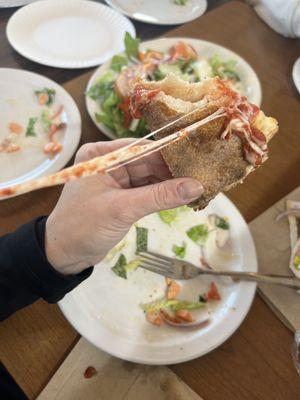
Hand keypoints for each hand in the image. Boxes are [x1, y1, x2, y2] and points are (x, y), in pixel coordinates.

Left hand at [45, 139, 202, 274]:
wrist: (63, 254)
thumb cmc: (83, 227)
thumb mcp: (122, 209)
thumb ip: (159, 197)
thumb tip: (195, 186)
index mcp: (101, 155)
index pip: (142, 148)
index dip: (170, 153)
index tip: (197, 157)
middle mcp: (108, 162)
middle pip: (149, 162)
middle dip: (174, 171)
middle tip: (203, 175)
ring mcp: (116, 180)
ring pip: (151, 177)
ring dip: (171, 184)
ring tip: (198, 187)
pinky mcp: (122, 196)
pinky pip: (147, 191)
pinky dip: (163, 195)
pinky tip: (182, 197)